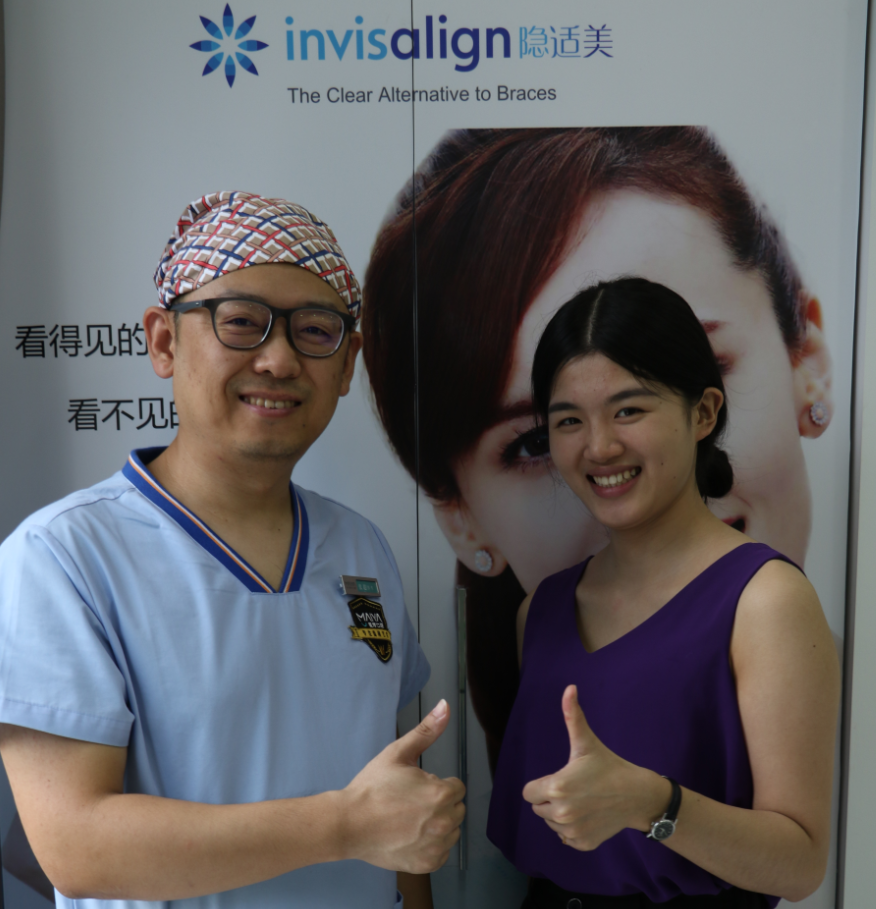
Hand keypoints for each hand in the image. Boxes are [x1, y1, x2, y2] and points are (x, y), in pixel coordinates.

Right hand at [341, 700, 465, 872]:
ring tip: (410, 819)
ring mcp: (435, 846)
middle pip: (456, 808)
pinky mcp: (426, 863)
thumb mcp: (398, 753)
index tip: (417, 787)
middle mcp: (443, 822)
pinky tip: (411, 836)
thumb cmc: (372, 789)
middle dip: (440, 803)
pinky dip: (431, 845)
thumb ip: (427, 730)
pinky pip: (442, 852)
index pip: (457, 787)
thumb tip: (445, 706)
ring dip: (438, 824)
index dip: (437, 784)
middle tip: (412, 802)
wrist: (349, 824)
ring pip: (451, 831)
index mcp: (440, 793)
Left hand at [522, 685, 667, 850]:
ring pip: (551, 823)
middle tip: (574, 787)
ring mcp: (572, 831)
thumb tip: (569, 687)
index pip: (528, 792)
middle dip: (550, 798)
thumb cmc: (609, 766)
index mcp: (556, 788)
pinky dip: (572, 828)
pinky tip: (588, 815)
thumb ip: (572, 715)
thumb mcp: (587, 741)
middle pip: (538, 808)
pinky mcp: (582, 843)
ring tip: (582, 800)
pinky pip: (564, 837)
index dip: (541, 784)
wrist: (637, 795)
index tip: (559, 778)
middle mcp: (561, 813)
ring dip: (560, 814)